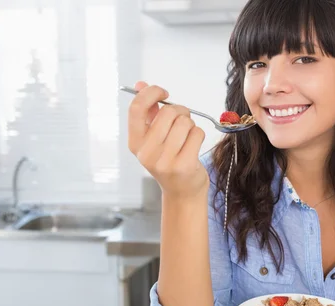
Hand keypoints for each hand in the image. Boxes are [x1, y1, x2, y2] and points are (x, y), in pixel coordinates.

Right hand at [127, 81, 208, 198]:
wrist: (182, 192)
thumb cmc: (169, 160)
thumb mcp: (153, 138)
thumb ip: (148, 111)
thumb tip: (141, 84)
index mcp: (135, 143)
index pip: (137, 108)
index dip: (152, 93)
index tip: (164, 93)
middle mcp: (146, 153)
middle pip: (168, 112)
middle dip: (180, 111)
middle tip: (182, 121)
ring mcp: (164, 161)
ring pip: (185, 122)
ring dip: (190, 124)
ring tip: (187, 136)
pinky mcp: (184, 166)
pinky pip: (197, 133)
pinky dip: (199, 135)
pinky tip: (194, 145)